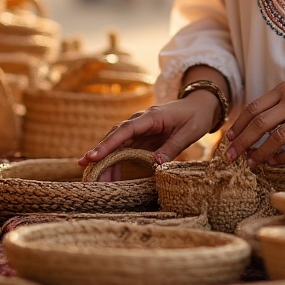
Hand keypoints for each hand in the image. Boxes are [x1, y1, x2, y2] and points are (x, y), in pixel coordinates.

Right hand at [78, 90, 218, 173]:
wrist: (199, 105)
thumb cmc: (195, 117)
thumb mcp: (189, 133)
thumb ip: (172, 148)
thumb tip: (156, 165)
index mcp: (151, 117)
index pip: (126, 130)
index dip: (109, 143)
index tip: (93, 156)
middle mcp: (141, 121)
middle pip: (116, 137)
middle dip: (100, 153)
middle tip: (85, 170)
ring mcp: (139, 129)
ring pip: (117, 144)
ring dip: (105, 160)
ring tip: (94, 179)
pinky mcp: (141, 137)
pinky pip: (124, 149)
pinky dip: (115, 161)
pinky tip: (107, 175)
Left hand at [225, 71, 284, 167]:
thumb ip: (276, 102)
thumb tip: (253, 123)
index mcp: (283, 89)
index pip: (254, 108)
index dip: (239, 125)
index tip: (229, 139)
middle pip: (259, 124)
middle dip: (242, 142)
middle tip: (230, 157)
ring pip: (276, 138)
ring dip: (260, 153)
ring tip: (251, 163)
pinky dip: (282, 157)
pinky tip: (274, 162)